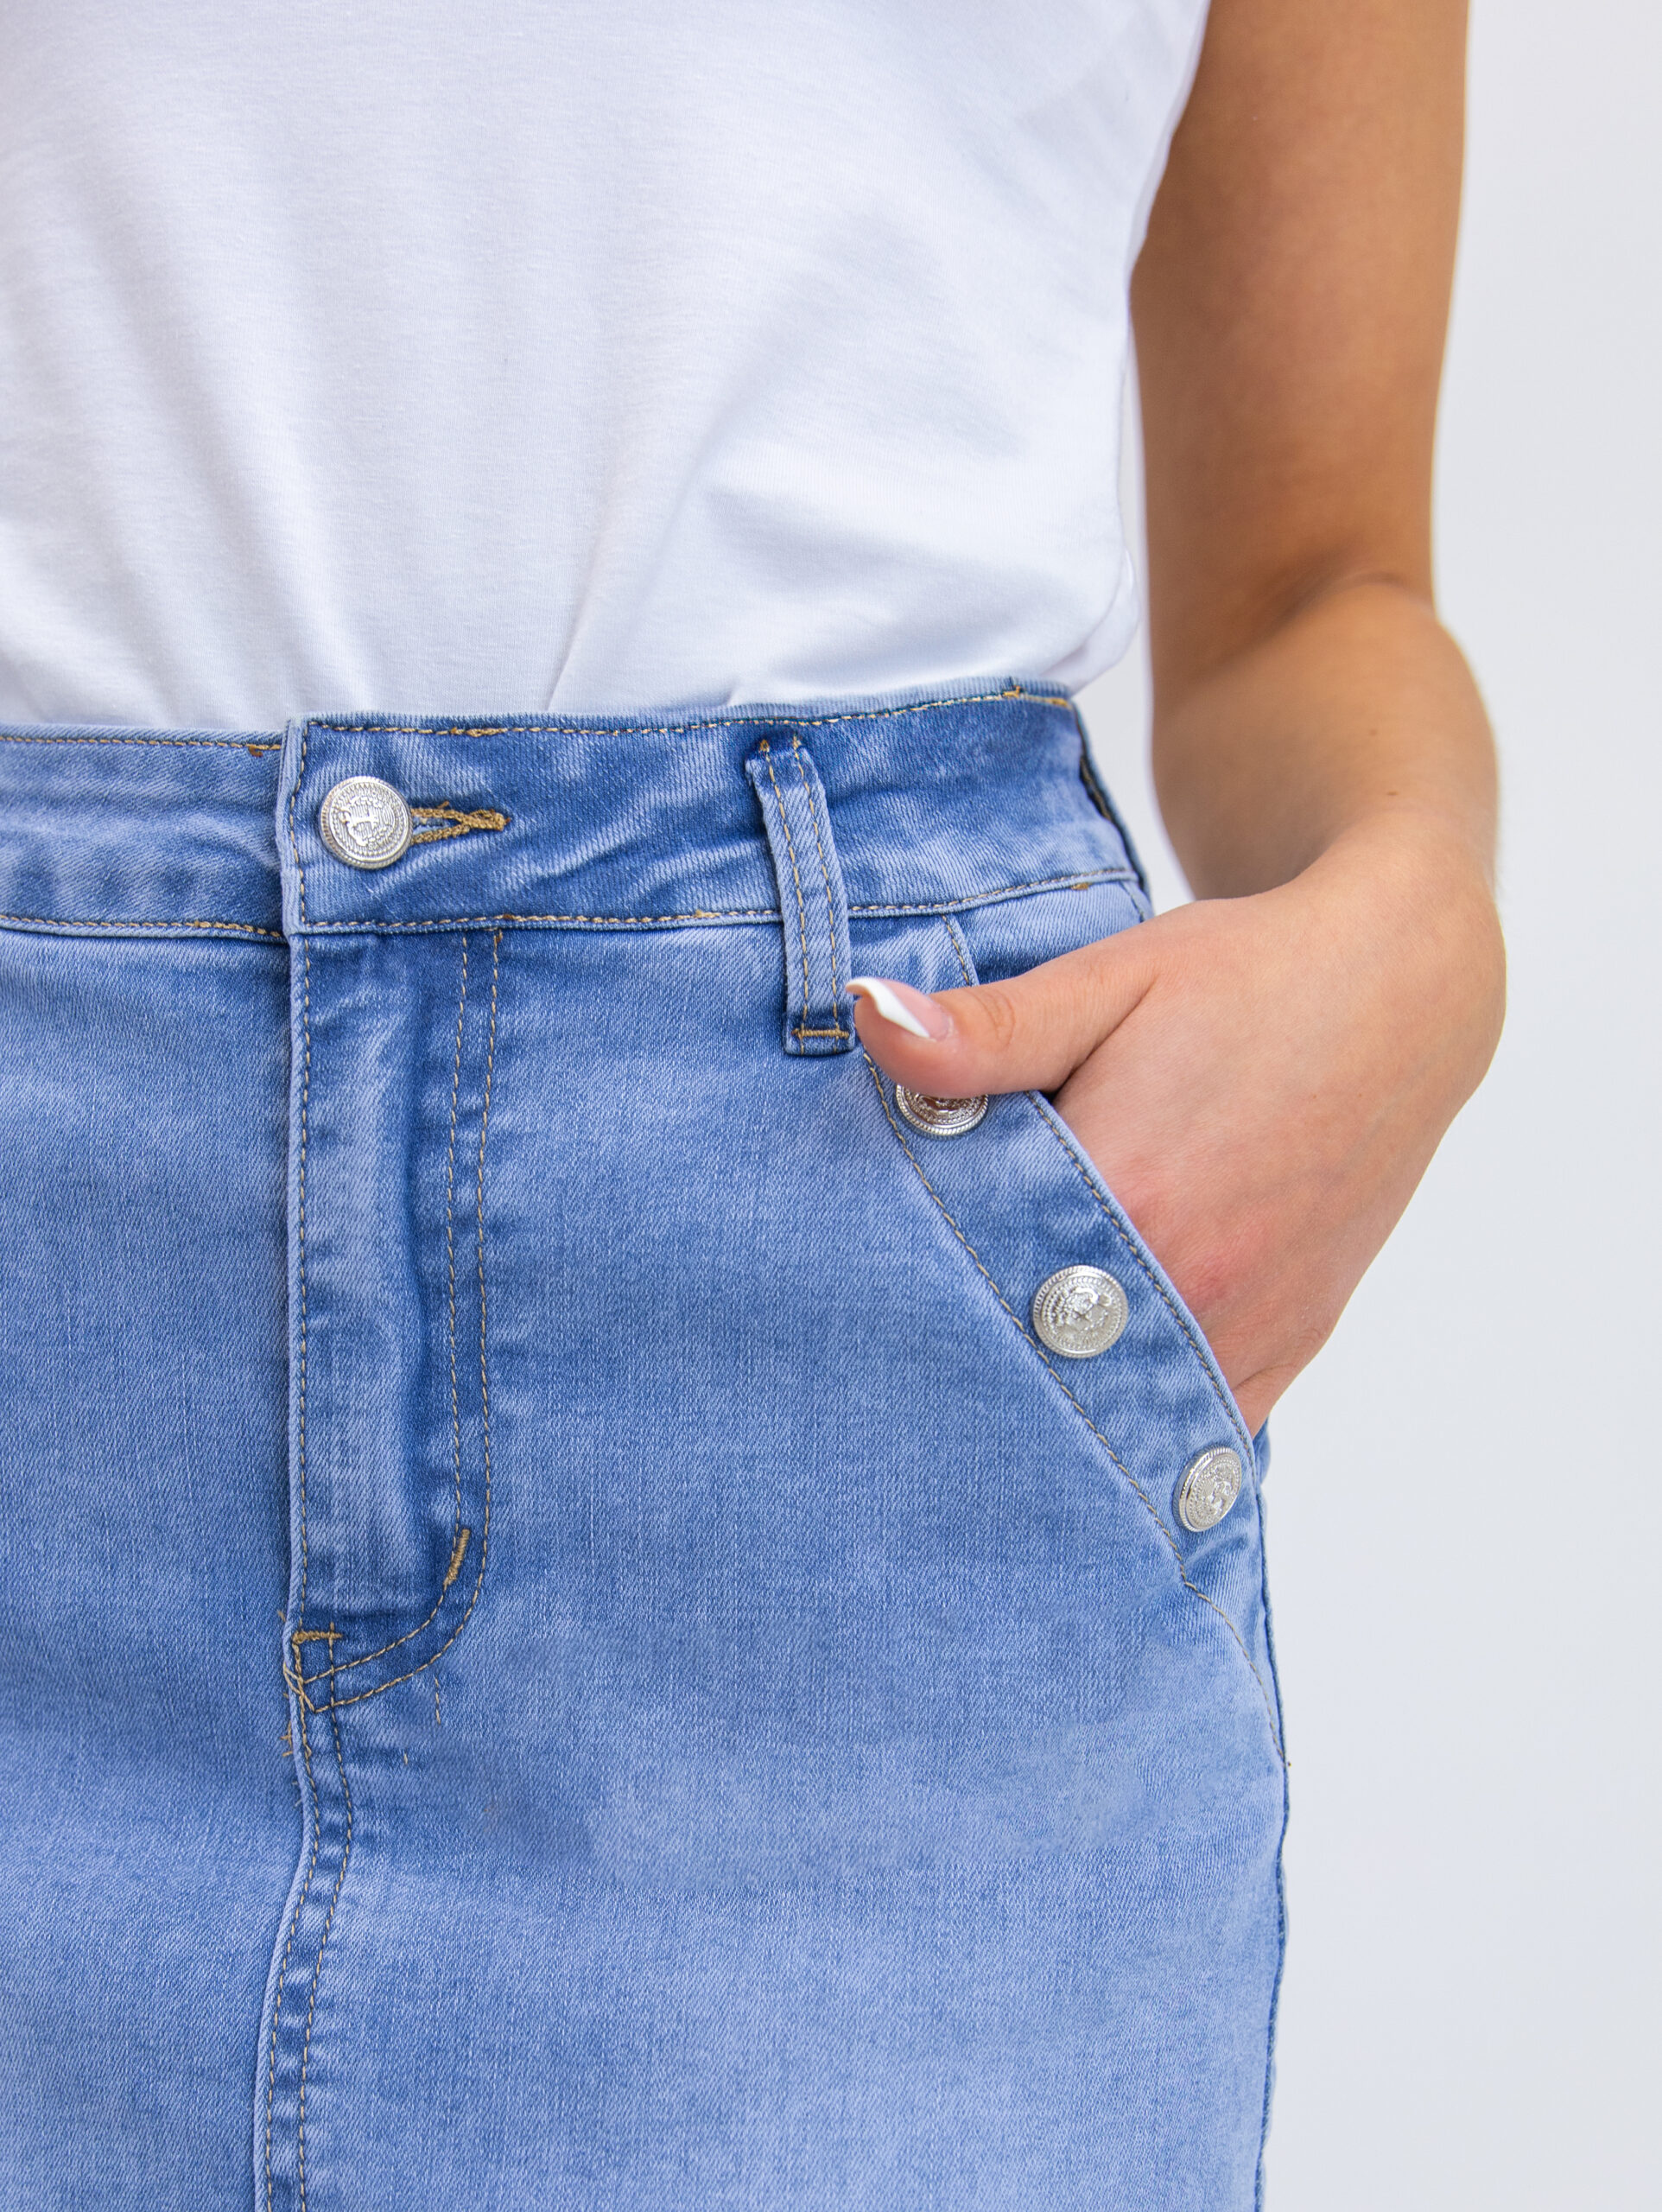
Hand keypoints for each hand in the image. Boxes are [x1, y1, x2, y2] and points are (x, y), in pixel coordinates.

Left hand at [850, 814, 1504, 1433]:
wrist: (1403, 990)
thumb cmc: (1246, 977)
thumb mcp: (1108, 980)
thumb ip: (985, 1028)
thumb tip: (866, 1016)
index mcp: (1127, 1197)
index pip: (964, 1280)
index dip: (898, 1283)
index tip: (855, 1287)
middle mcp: (1191, 1289)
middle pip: (1029, 1365)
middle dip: (960, 1355)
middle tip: (888, 1343)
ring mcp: (1246, 1331)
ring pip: (1111, 1418)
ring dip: (1045, 1397)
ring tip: (972, 1370)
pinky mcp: (1287, 1350)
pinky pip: (1192, 1432)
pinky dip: (1132, 1424)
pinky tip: (1075, 1391)